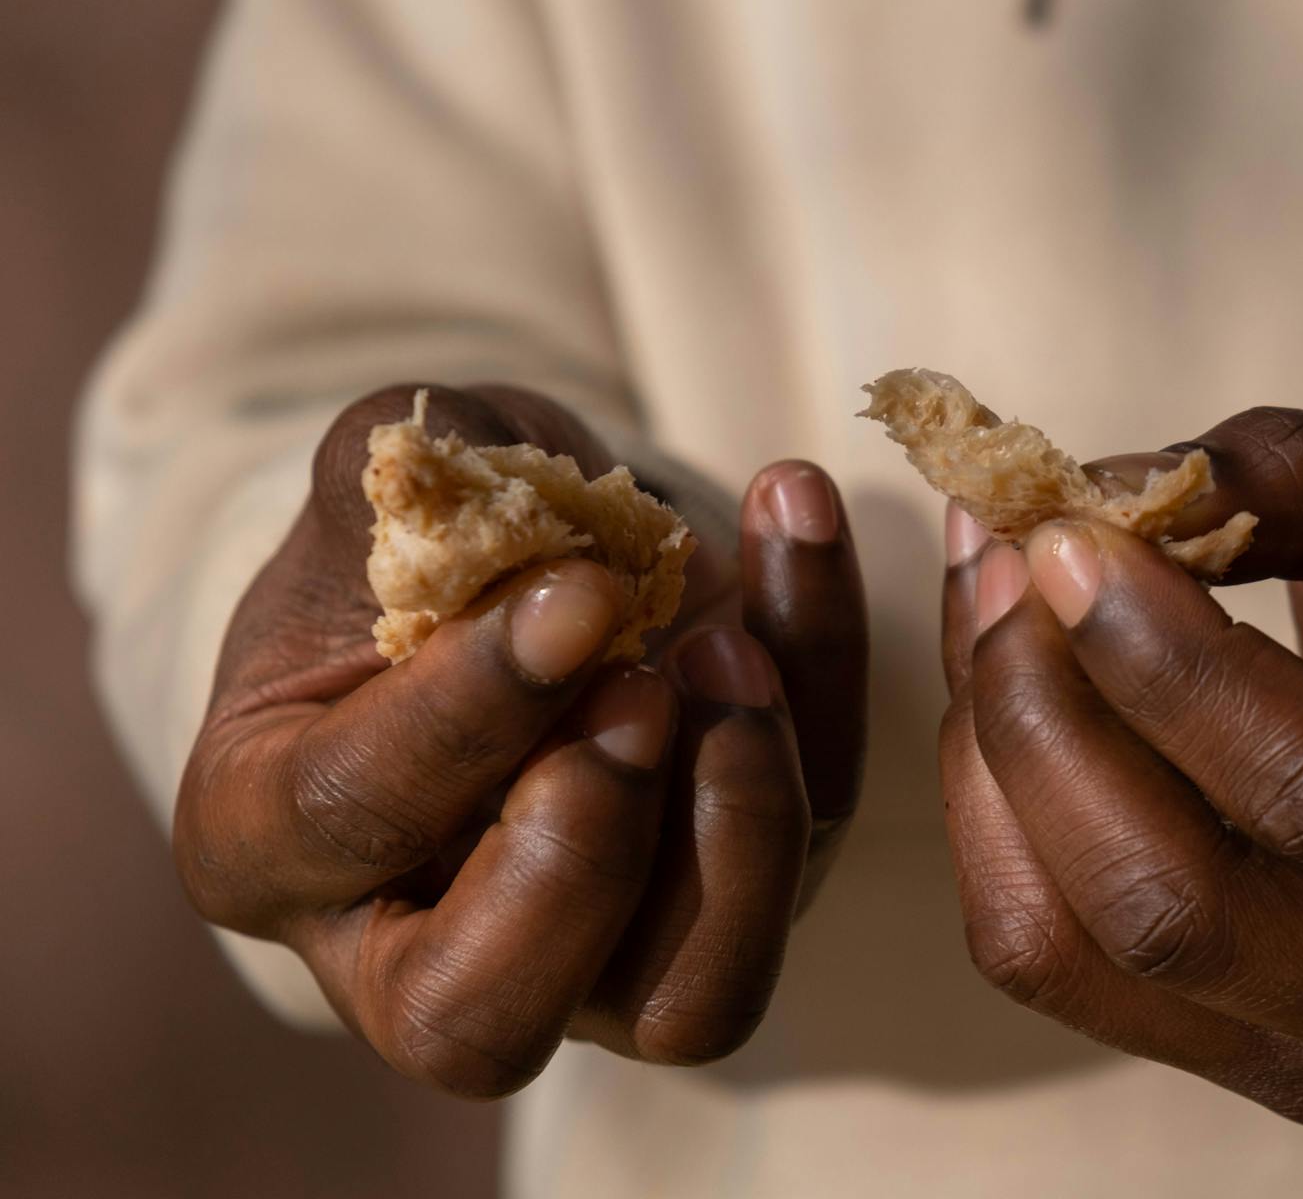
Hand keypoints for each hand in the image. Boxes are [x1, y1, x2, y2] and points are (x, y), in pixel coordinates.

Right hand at [176, 384, 865, 1096]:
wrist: (528, 560)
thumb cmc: (420, 536)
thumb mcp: (380, 485)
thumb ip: (420, 484)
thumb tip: (508, 510)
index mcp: (270, 839)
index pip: (352, 818)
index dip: (472, 710)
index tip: (581, 593)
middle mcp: (412, 945)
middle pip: (483, 1023)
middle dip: (585, 854)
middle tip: (644, 686)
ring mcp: (587, 960)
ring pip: (691, 1003)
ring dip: (744, 818)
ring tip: (738, 640)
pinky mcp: (722, 910)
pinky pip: (801, 855)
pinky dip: (827, 703)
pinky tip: (795, 541)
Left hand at [940, 404, 1302, 1121]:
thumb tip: (1122, 488)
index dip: (1163, 661)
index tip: (1069, 532)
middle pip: (1176, 904)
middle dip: (1048, 712)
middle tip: (1008, 562)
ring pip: (1078, 946)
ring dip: (992, 754)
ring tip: (993, 608)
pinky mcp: (1228, 1066)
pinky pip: (1040, 956)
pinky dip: (985, 812)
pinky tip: (1002, 700)